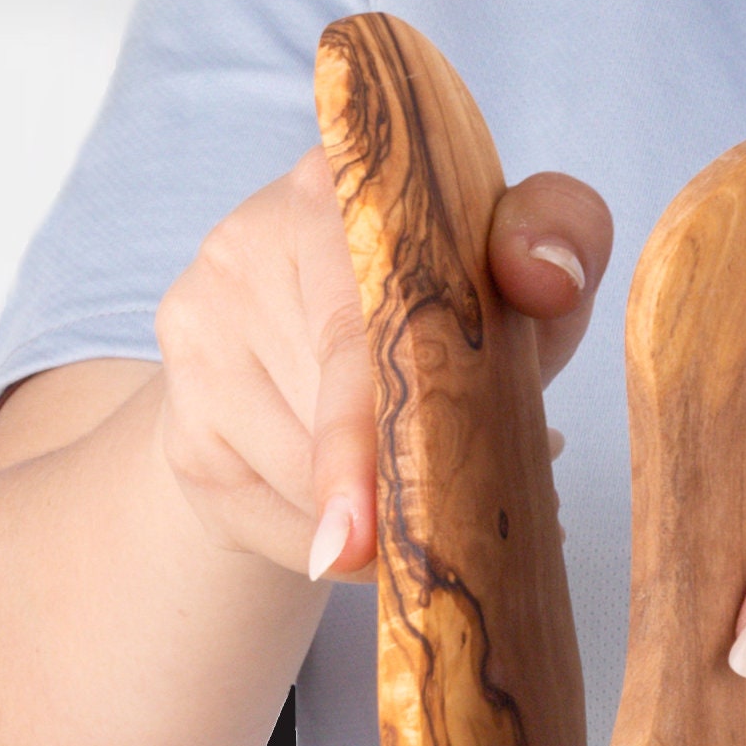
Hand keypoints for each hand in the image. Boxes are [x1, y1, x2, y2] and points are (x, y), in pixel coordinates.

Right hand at [151, 149, 612, 586]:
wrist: (326, 369)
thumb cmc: (439, 316)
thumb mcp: (516, 275)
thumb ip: (562, 237)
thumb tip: (545, 275)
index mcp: (329, 189)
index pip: (349, 329)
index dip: (364, 434)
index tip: (363, 534)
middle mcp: (240, 250)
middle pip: (337, 425)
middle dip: (419, 484)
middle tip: (485, 500)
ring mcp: (197, 340)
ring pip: (307, 489)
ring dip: (385, 525)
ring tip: (427, 495)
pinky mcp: (183, 433)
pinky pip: (281, 532)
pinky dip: (344, 556)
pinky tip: (369, 524)